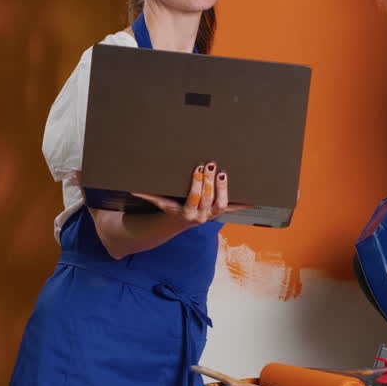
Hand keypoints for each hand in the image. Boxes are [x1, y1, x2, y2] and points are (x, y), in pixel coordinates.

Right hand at [132, 162, 251, 224]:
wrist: (178, 221)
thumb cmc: (169, 206)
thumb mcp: (159, 201)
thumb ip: (147, 195)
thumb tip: (133, 189)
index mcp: (186, 213)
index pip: (194, 198)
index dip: (198, 184)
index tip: (199, 169)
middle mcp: (201, 216)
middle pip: (209, 198)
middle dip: (211, 181)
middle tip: (211, 164)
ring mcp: (212, 215)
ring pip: (222, 203)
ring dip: (224, 187)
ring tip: (223, 172)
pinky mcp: (220, 212)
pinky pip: (233, 209)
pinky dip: (244, 204)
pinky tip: (253, 198)